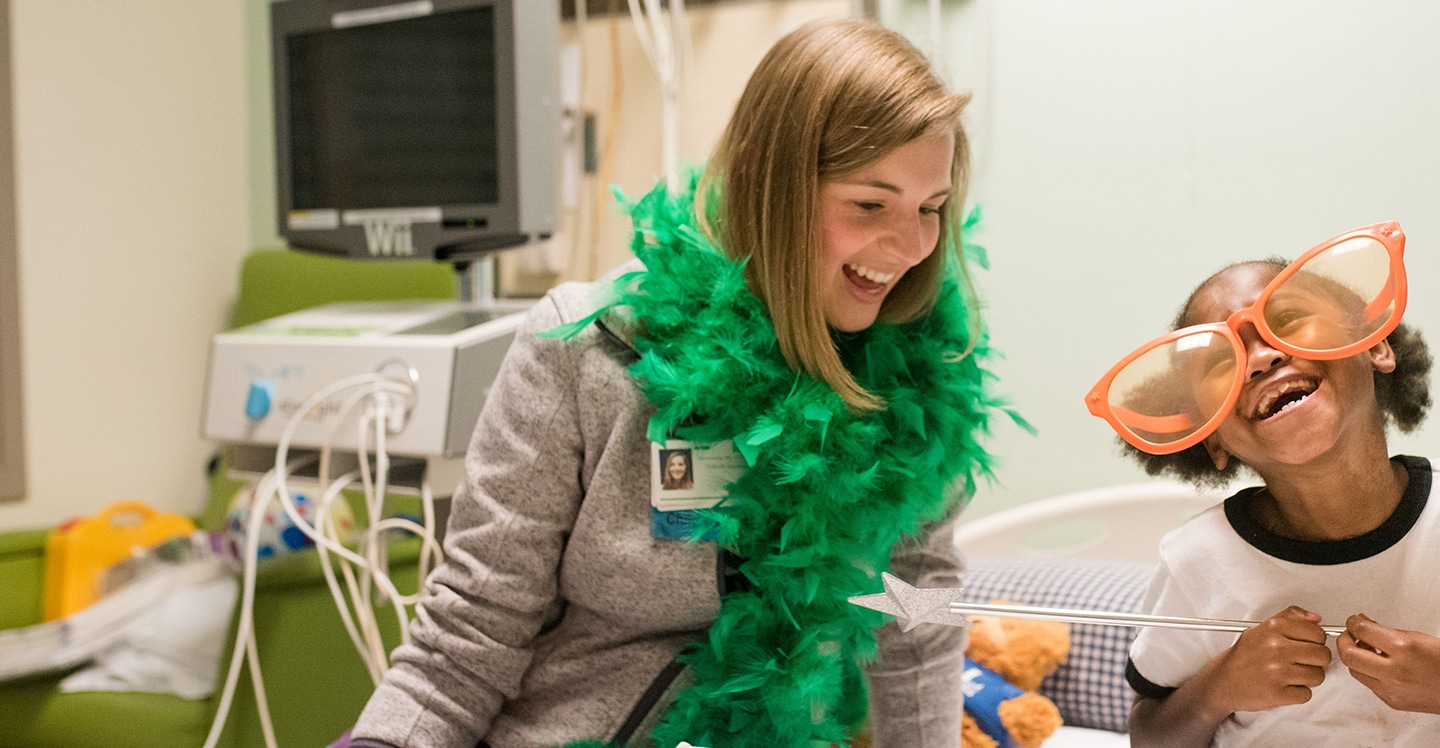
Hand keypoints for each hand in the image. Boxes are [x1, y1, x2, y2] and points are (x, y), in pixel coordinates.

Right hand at [1205, 606, 1330, 714]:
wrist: (1224, 680)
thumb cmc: (1245, 655)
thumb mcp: (1263, 628)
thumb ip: (1290, 618)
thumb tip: (1316, 618)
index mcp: (1274, 628)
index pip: (1318, 633)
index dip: (1316, 641)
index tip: (1308, 645)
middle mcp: (1276, 647)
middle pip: (1322, 655)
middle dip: (1316, 661)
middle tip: (1301, 662)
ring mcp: (1277, 671)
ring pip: (1318, 676)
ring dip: (1308, 678)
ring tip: (1291, 674)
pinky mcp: (1277, 693)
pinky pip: (1306, 694)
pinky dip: (1298, 693)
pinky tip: (1285, 686)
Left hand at [1337, 613, 1439, 713]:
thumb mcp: (1417, 637)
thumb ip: (1386, 630)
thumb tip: (1363, 622)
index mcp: (1403, 648)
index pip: (1361, 630)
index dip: (1353, 623)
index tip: (1354, 621)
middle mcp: (1395, 670)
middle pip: (1348, 654)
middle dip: (1344, 641)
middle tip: (1350, 635)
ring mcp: (1392, 689)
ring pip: (1355, 671)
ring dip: (1355, 658)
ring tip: (1367, 650)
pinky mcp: (1392, 701)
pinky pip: (1369, 684)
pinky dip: (1369, 672)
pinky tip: (1380, 666)